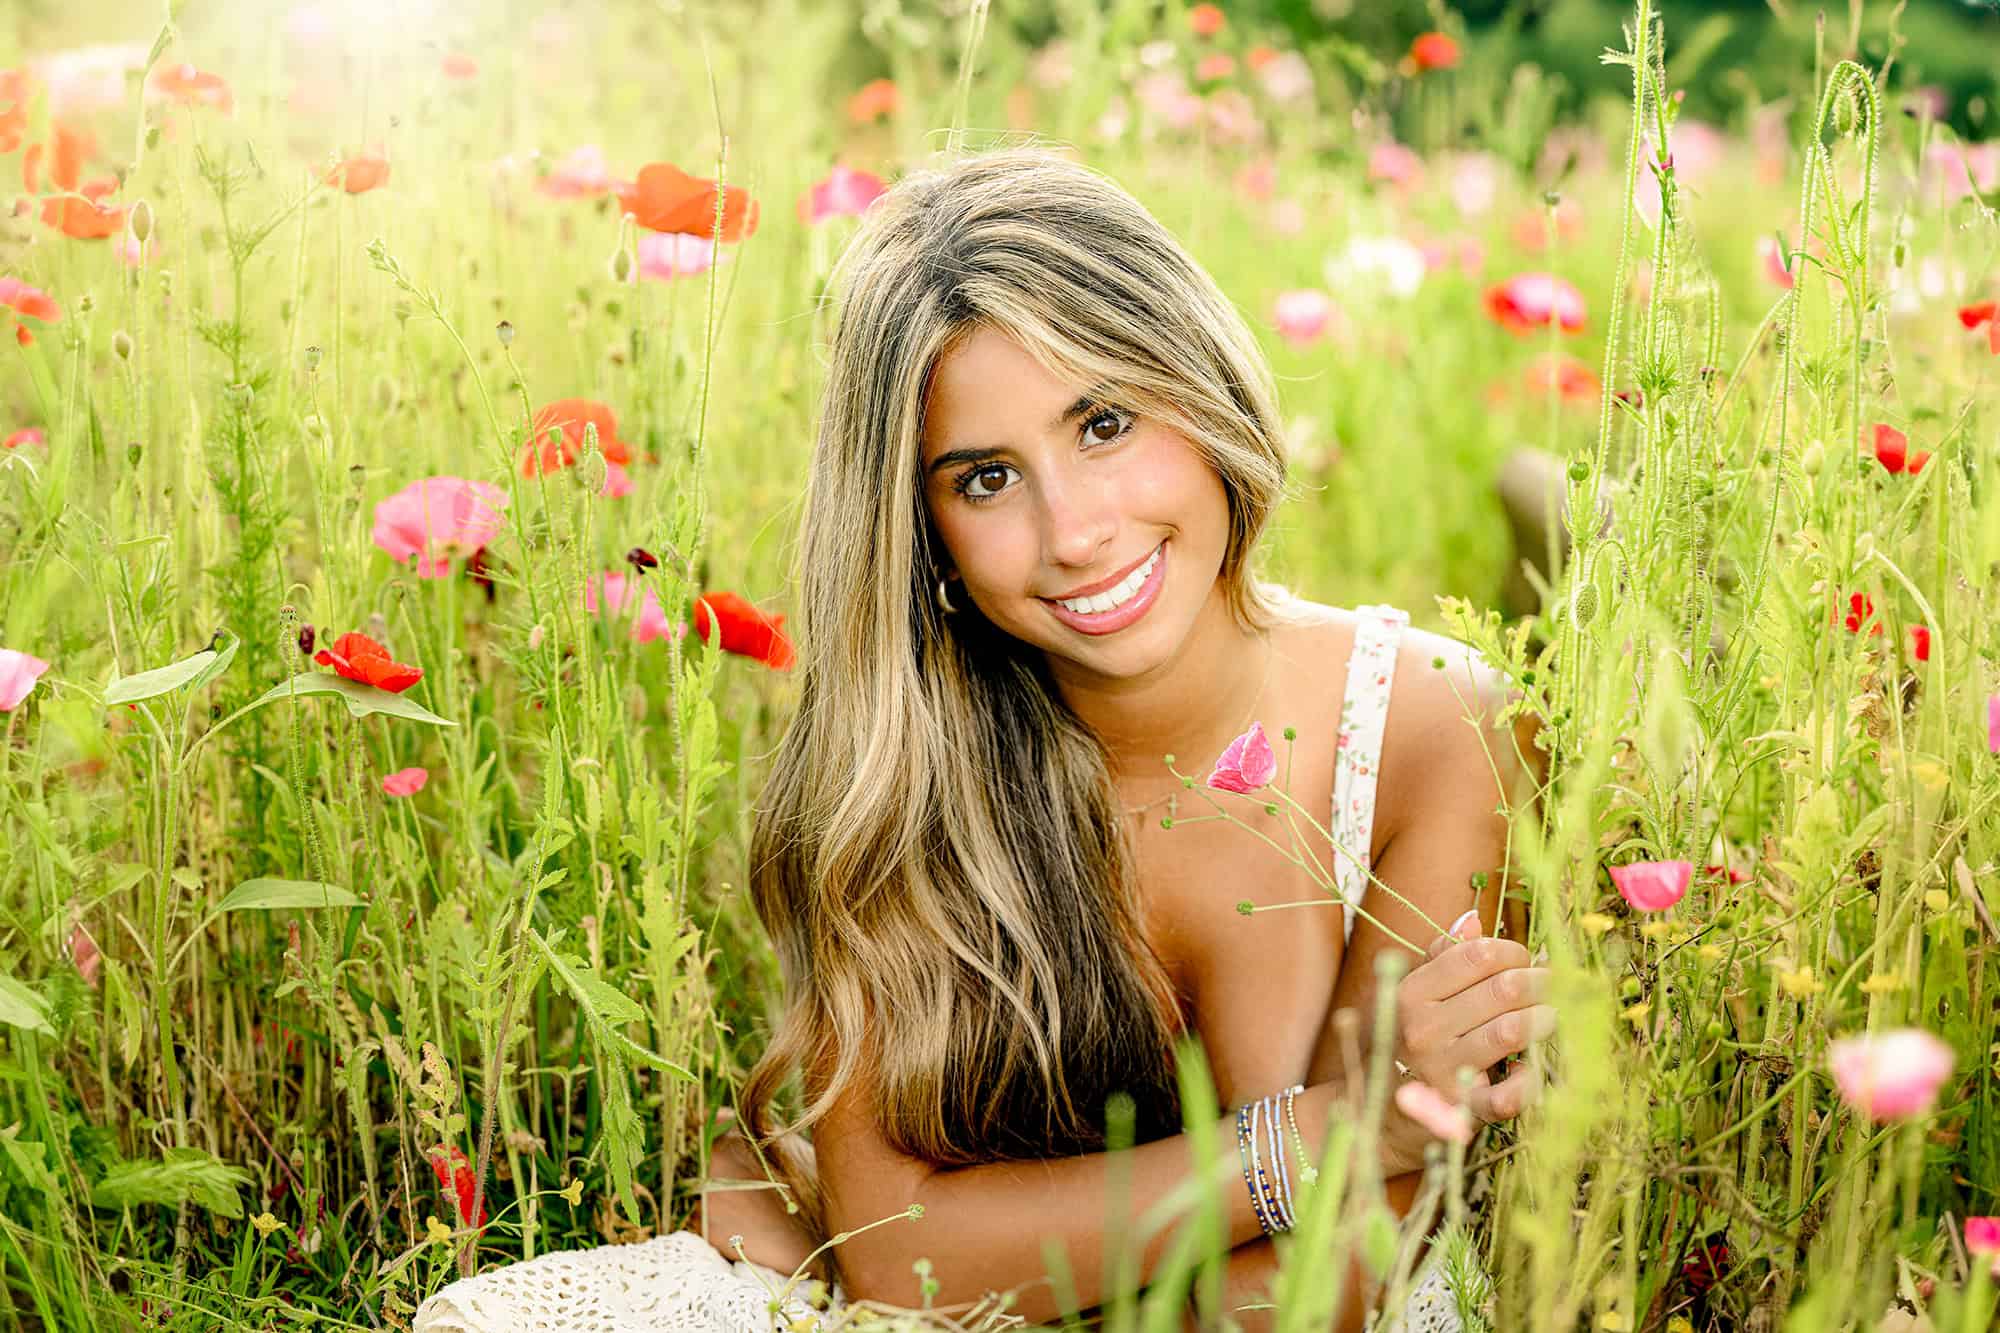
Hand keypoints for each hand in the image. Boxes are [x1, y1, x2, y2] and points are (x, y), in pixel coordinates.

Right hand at [1380, 913, 1552, 1169]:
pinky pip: (1513, 1094)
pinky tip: (1531, 1067)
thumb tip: (1473, 920)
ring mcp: (1443, 1070)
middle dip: (1542, 982)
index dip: (1514, 951)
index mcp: (1411, 993)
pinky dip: (1533, 1079)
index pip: (1479, 954)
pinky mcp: (1462, 1110)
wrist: (1373, 1112)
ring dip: (1546, 1019)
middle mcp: (1423, 1028)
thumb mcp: (1407, 994)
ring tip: (1552, 1017)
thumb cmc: (1401, 1042)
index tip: (1524, 961)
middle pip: (1505, 988)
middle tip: (1553, 986)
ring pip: (1515, 1030)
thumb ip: (1440, 957)